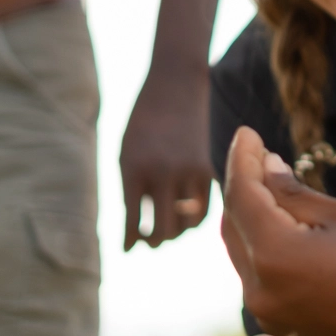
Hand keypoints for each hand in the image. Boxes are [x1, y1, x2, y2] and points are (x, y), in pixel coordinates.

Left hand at [119, 66, 214, 248]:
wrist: (174, 86)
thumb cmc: (143, 123)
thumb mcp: (126, 154)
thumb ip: (132, 189)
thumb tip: (140, 230)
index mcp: (133, 169)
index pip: (130, 220)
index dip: (128, 240)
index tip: (127, 248)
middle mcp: (162, 174)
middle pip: (161, 230)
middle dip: (153, 241)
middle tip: (148, 240)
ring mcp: (188, 171)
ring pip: (186, 223)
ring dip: (175, 231)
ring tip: (167, 227)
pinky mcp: (208, 167)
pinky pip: (205, 208)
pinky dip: (195, 218)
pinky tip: (185, 214)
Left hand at [220, 127, 335, 335]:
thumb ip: (298, 193)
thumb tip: (268, 167)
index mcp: (277, 256)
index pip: (244, 195)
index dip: (243, 159)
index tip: (247, 133)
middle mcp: (260, 288)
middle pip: (233, 224)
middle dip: (243, 185)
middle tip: (257, 154)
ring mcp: (265, 311)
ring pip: (242, 250)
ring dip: (250, 215)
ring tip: (268, 182)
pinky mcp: (277, 322)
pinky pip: (257, 273)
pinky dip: (262, 243)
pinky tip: (280, 222)